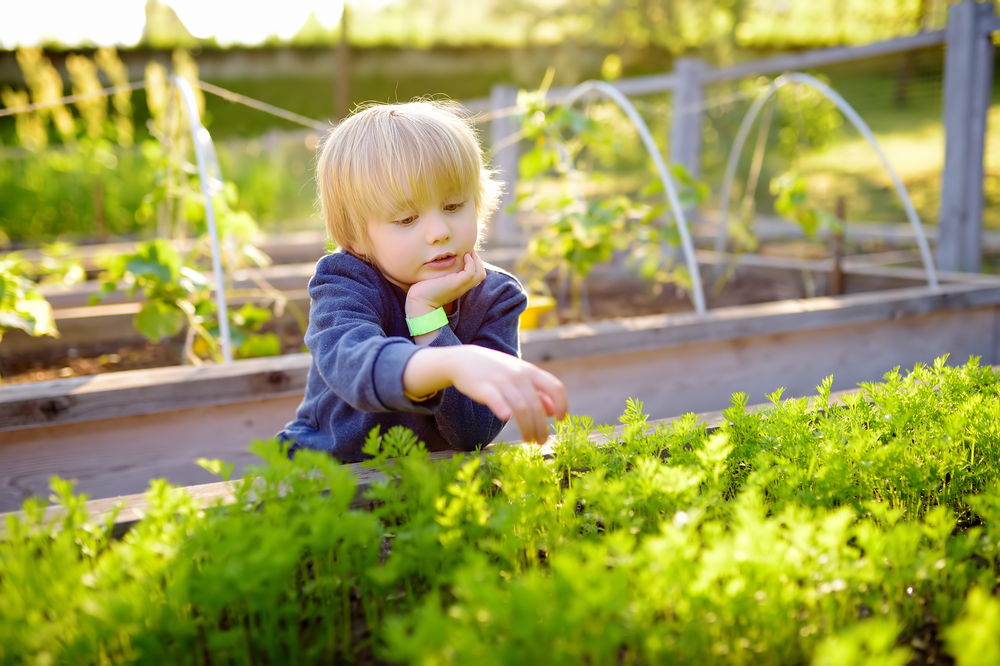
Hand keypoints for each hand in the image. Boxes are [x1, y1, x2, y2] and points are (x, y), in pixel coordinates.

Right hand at [404, 345, 568, 444]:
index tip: (561, 420)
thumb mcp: (520, 377)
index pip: (555, 387)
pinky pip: (495, 398)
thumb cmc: (497, 372)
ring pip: (520, 407)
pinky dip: (501, 408)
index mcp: (530, 371)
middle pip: (537, 405)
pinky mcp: (483, 387)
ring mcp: (501, 381)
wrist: (465, 360)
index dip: (562, 404)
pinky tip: (506, 418)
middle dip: (541, 426)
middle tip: (541, 441)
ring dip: (527, 427)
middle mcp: (518, 375)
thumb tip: (553, 412)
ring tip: (529, 440)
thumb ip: (537, 393)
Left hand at [405, 250, 485, 317]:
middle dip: (478, 261)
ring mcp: (460, 286)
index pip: (475, 276)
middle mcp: (462, 287)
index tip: (467, 254)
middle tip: (470, 251)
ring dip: (477, 260)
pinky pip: (471, 272)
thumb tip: (435, 262)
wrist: (418, 302)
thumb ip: (439, 273)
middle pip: (481, 274)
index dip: (475, 264)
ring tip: (468, 253)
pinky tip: (464, 256)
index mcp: (458, 286)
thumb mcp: (434, 279)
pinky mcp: (455, 284)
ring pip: (480, 273)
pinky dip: (471, 262)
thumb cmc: (422, 291)